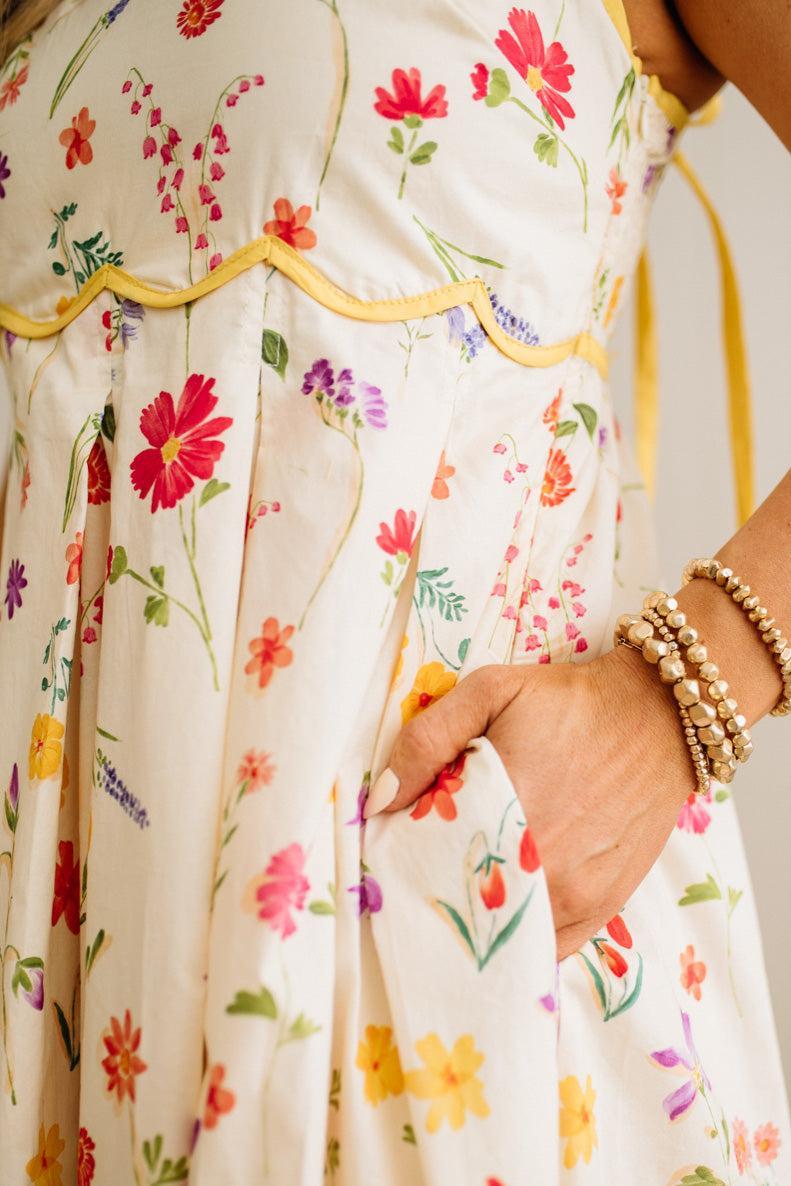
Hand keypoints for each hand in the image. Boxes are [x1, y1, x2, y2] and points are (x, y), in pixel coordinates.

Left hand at [365, 644, 693, 960]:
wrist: (659, 717)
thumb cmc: (570, 702)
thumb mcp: (491, 691)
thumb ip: (428, 740)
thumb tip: (381, 800)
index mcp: (505, 812)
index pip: (424, 863)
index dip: (400, 862)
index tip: (389, 850)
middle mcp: (542, 867)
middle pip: (460, 904)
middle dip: (433, 891)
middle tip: (420, 868)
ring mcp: (575, 897)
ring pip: (501, 933)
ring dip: (475, 919)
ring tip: (461, 887)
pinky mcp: (601, 909)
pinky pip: (543, 947)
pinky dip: (517, 935)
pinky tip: (501, 911)